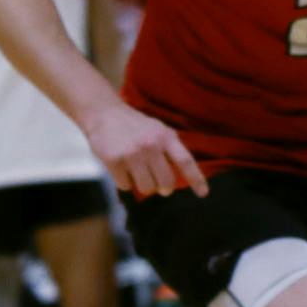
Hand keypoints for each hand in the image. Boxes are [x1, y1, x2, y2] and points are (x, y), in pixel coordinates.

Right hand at [84, 102, 208, 198]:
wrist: (104, 113)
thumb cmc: (135, 126)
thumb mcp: (158, 130)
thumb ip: (170, 150)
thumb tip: (182, 179)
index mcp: (165, 136)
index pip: (185, 161)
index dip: (196, 179)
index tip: (203, 194)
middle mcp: (150, 145)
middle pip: (166, 182)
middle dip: (164, 188)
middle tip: (160, 186)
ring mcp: (132, 154)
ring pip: (147, 188)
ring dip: (143, 185)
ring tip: (137, 172)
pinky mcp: (114, 161)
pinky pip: (126, 186)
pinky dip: (124, 182)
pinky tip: (121, 168)